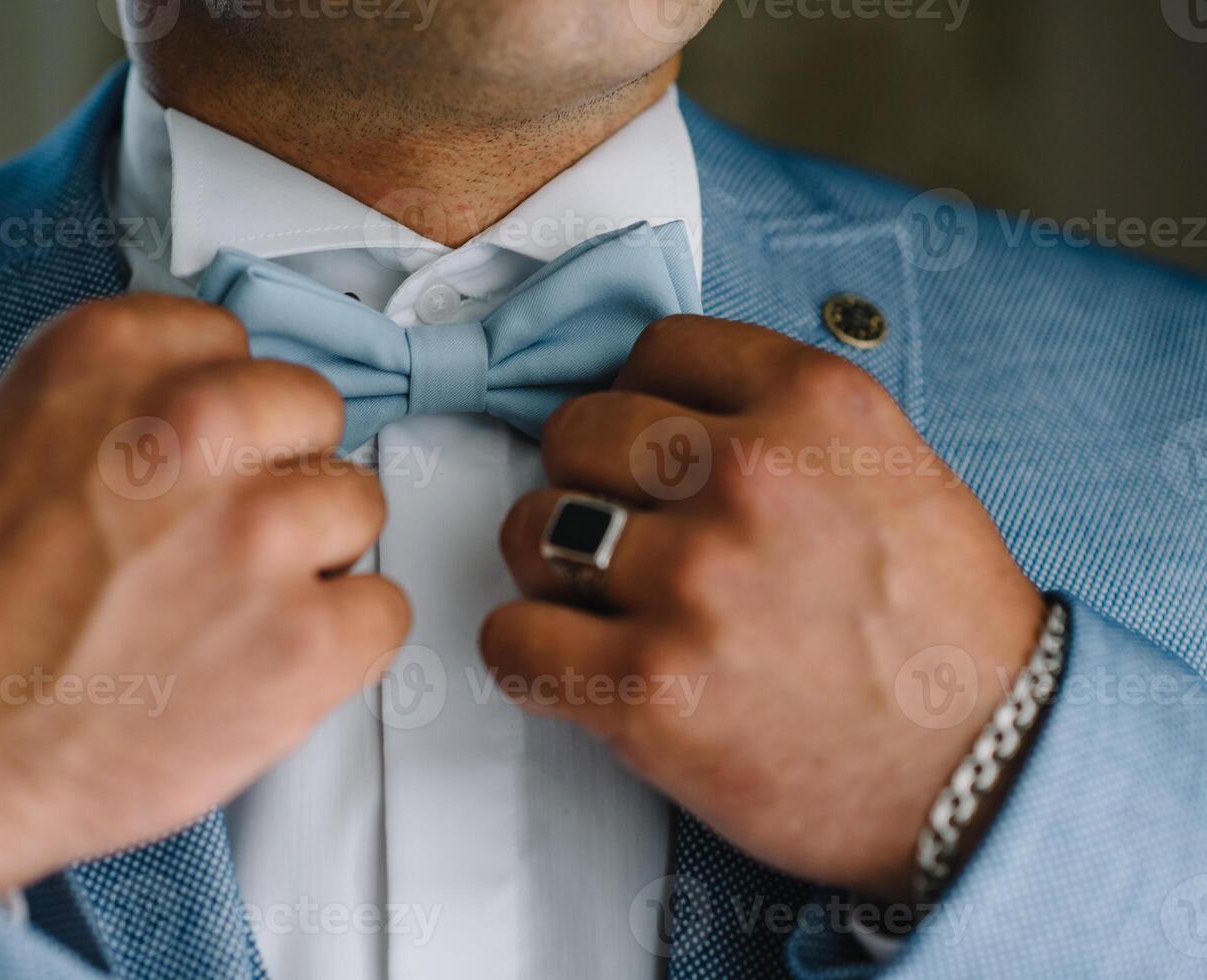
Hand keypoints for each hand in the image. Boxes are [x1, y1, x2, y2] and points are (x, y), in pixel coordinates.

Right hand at [0, 295, 409, 892]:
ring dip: (311, 558)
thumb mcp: (1, 444)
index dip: (222, 416)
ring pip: (358, 506)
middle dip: (277, 474)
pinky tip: (267, 663)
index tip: (204, 459)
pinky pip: (385, 608)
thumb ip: (114, 406)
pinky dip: (342, 643)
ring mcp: (260, 531)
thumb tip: (196, 407)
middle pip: (313, 414)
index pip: (235, 343)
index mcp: (112, 359)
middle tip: (222, 540)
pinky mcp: (305, 636)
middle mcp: (196, 425)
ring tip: (232, 611)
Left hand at [483, 315, 1043, 901]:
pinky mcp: (648, 688)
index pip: (658, 347)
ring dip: (550, 562)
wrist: (990, 772)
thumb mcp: (897, 470)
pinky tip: (573, 664)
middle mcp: (747, 478)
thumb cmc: (946, 630)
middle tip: (621, 530)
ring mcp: (692, 583)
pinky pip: (512, 639)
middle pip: (577, 430)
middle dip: (586, 477)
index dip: (639, 398)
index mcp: (815, 406)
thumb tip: (666, 415)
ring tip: (599, 600)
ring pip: (532, 526)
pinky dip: (528, 652)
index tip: (645, 446)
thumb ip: (784, 426)